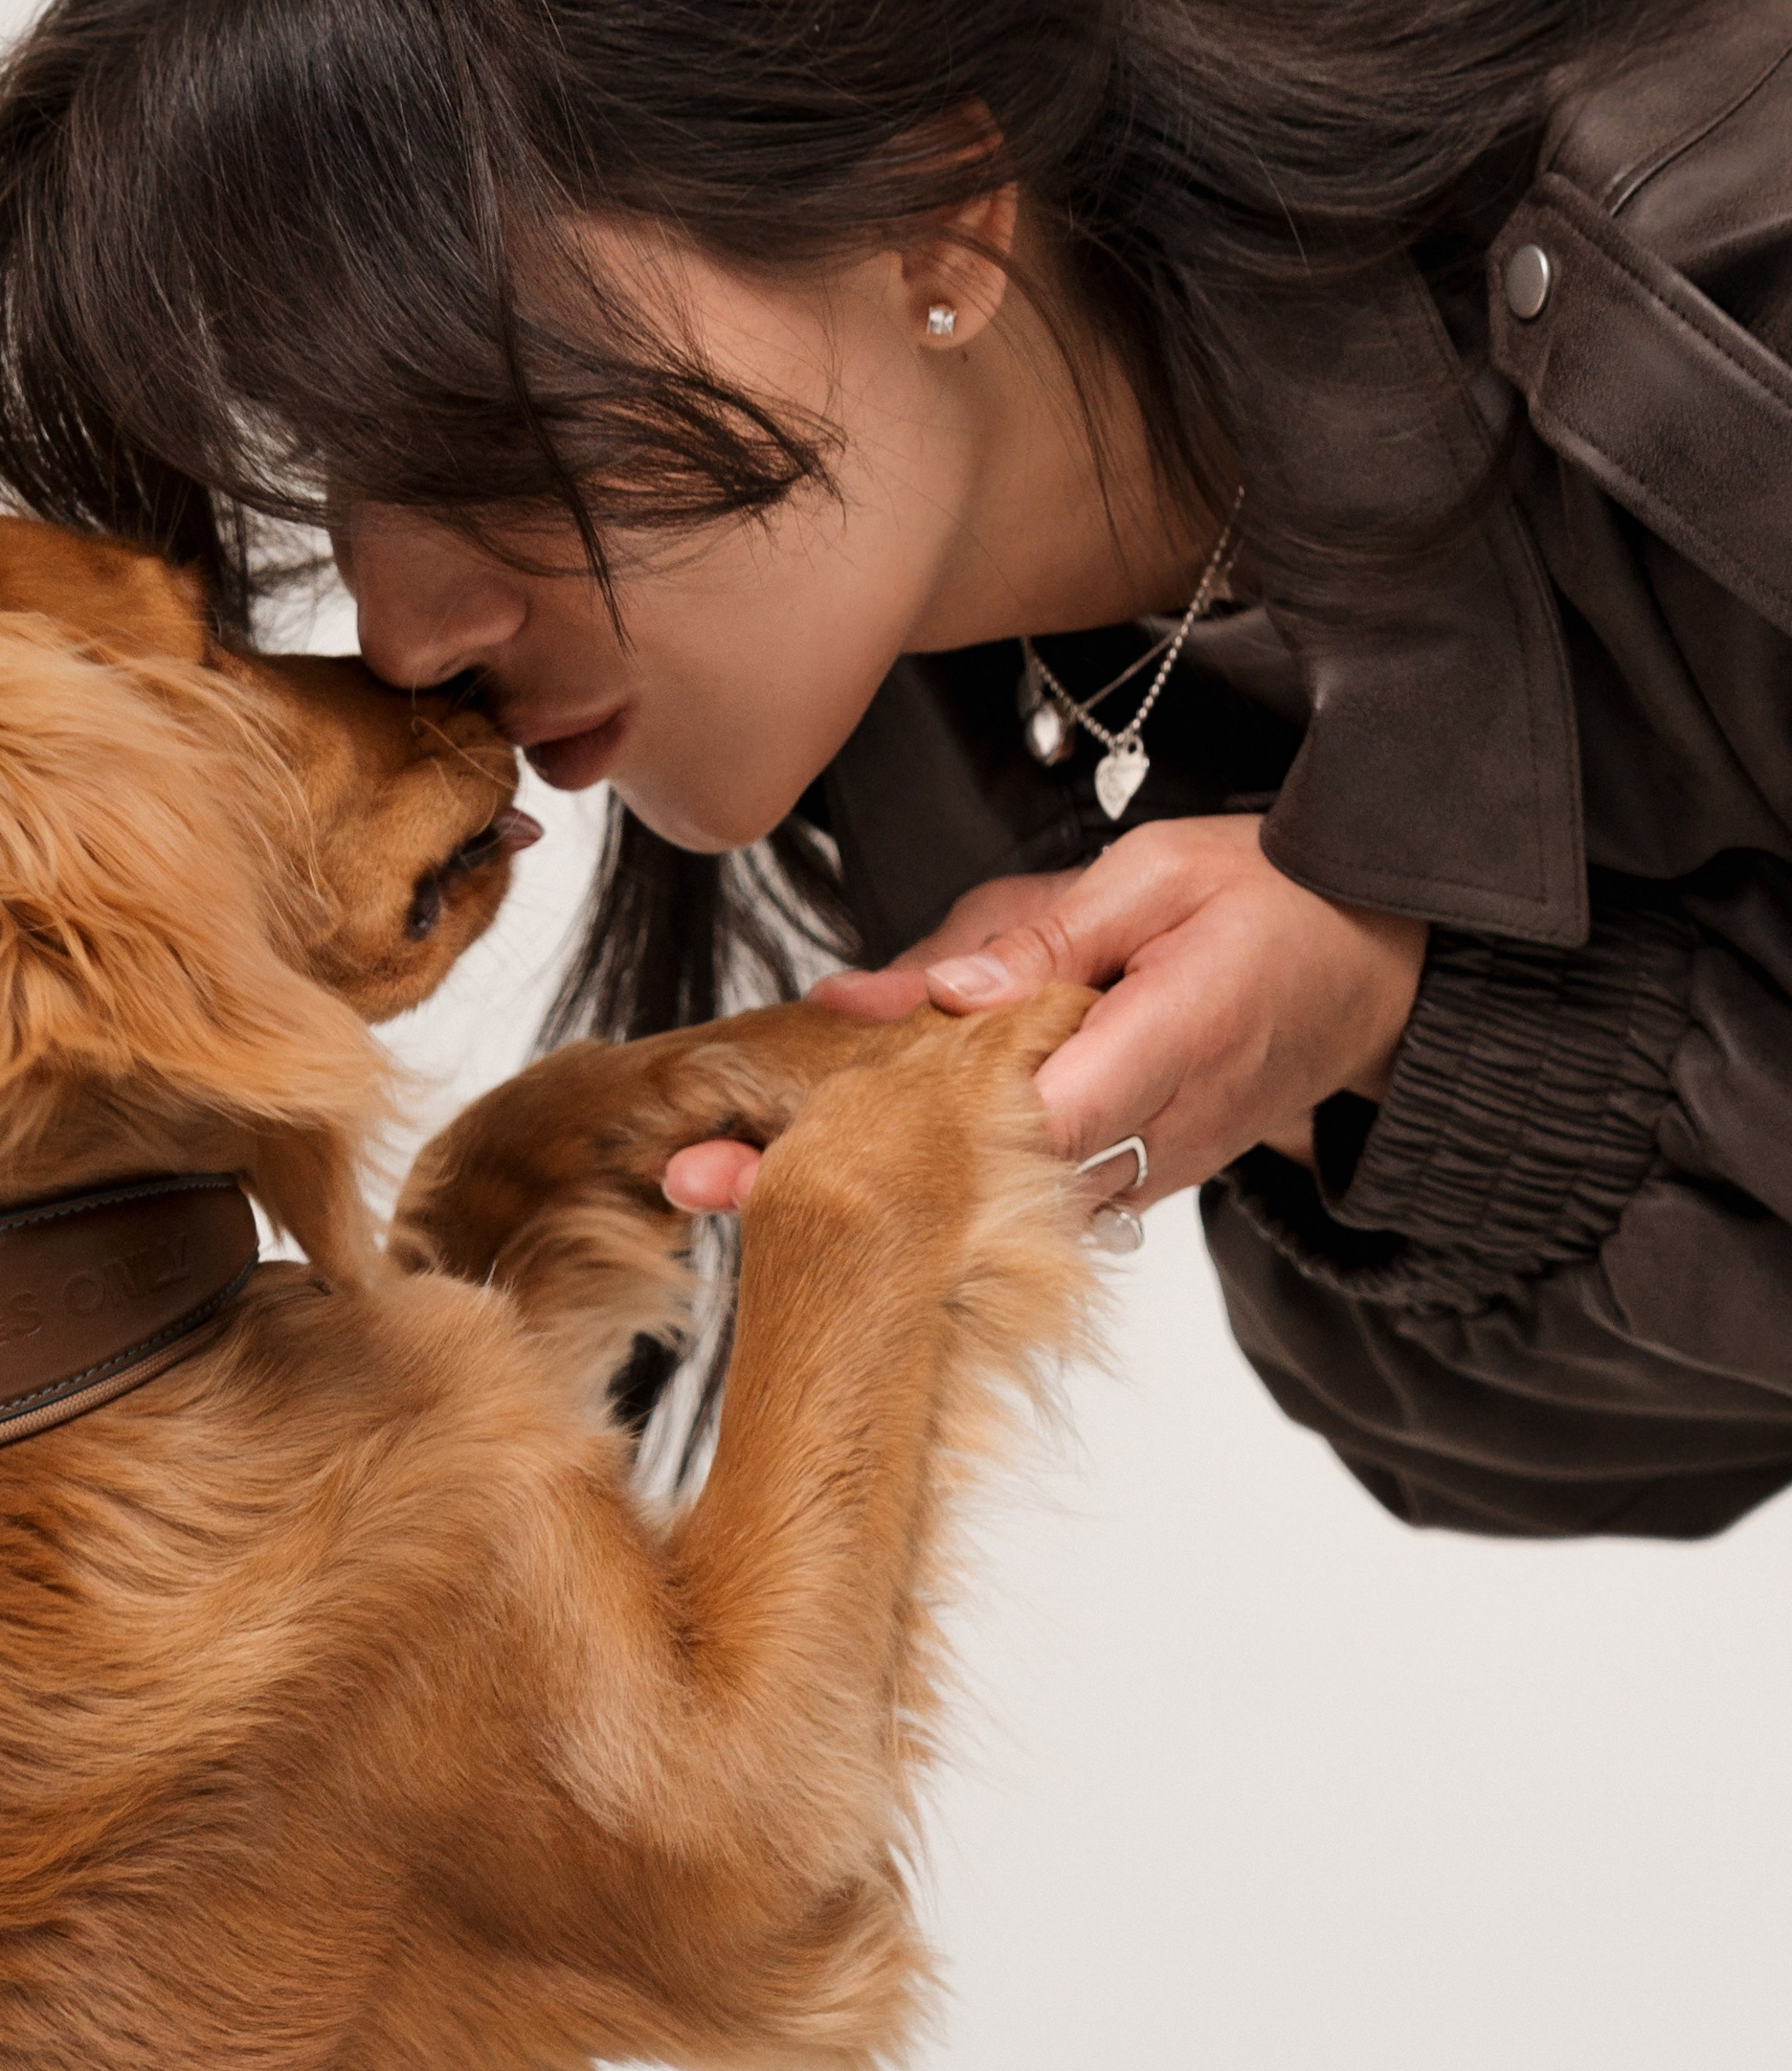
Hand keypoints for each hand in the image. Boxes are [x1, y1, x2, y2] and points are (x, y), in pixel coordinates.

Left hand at [663, 817, 1421, 1215]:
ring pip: (980, 1196)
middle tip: (688, 1182)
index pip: (1007, 1126)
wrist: (1382, 964)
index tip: (771, 1148)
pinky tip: (821, 1153)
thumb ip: (1036, 934)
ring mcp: (1139, 1175)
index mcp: (1155, 1055)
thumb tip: (910, 991)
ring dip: (858, 1188)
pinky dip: (924, 1171)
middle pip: (967, 1185)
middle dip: (824, 1188)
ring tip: (713, 1178)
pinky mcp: (1128, 1178)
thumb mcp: (1157, 874)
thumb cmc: (1275, 900)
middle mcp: (1144, 1141)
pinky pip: (1014, 1181)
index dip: (883, 1141)